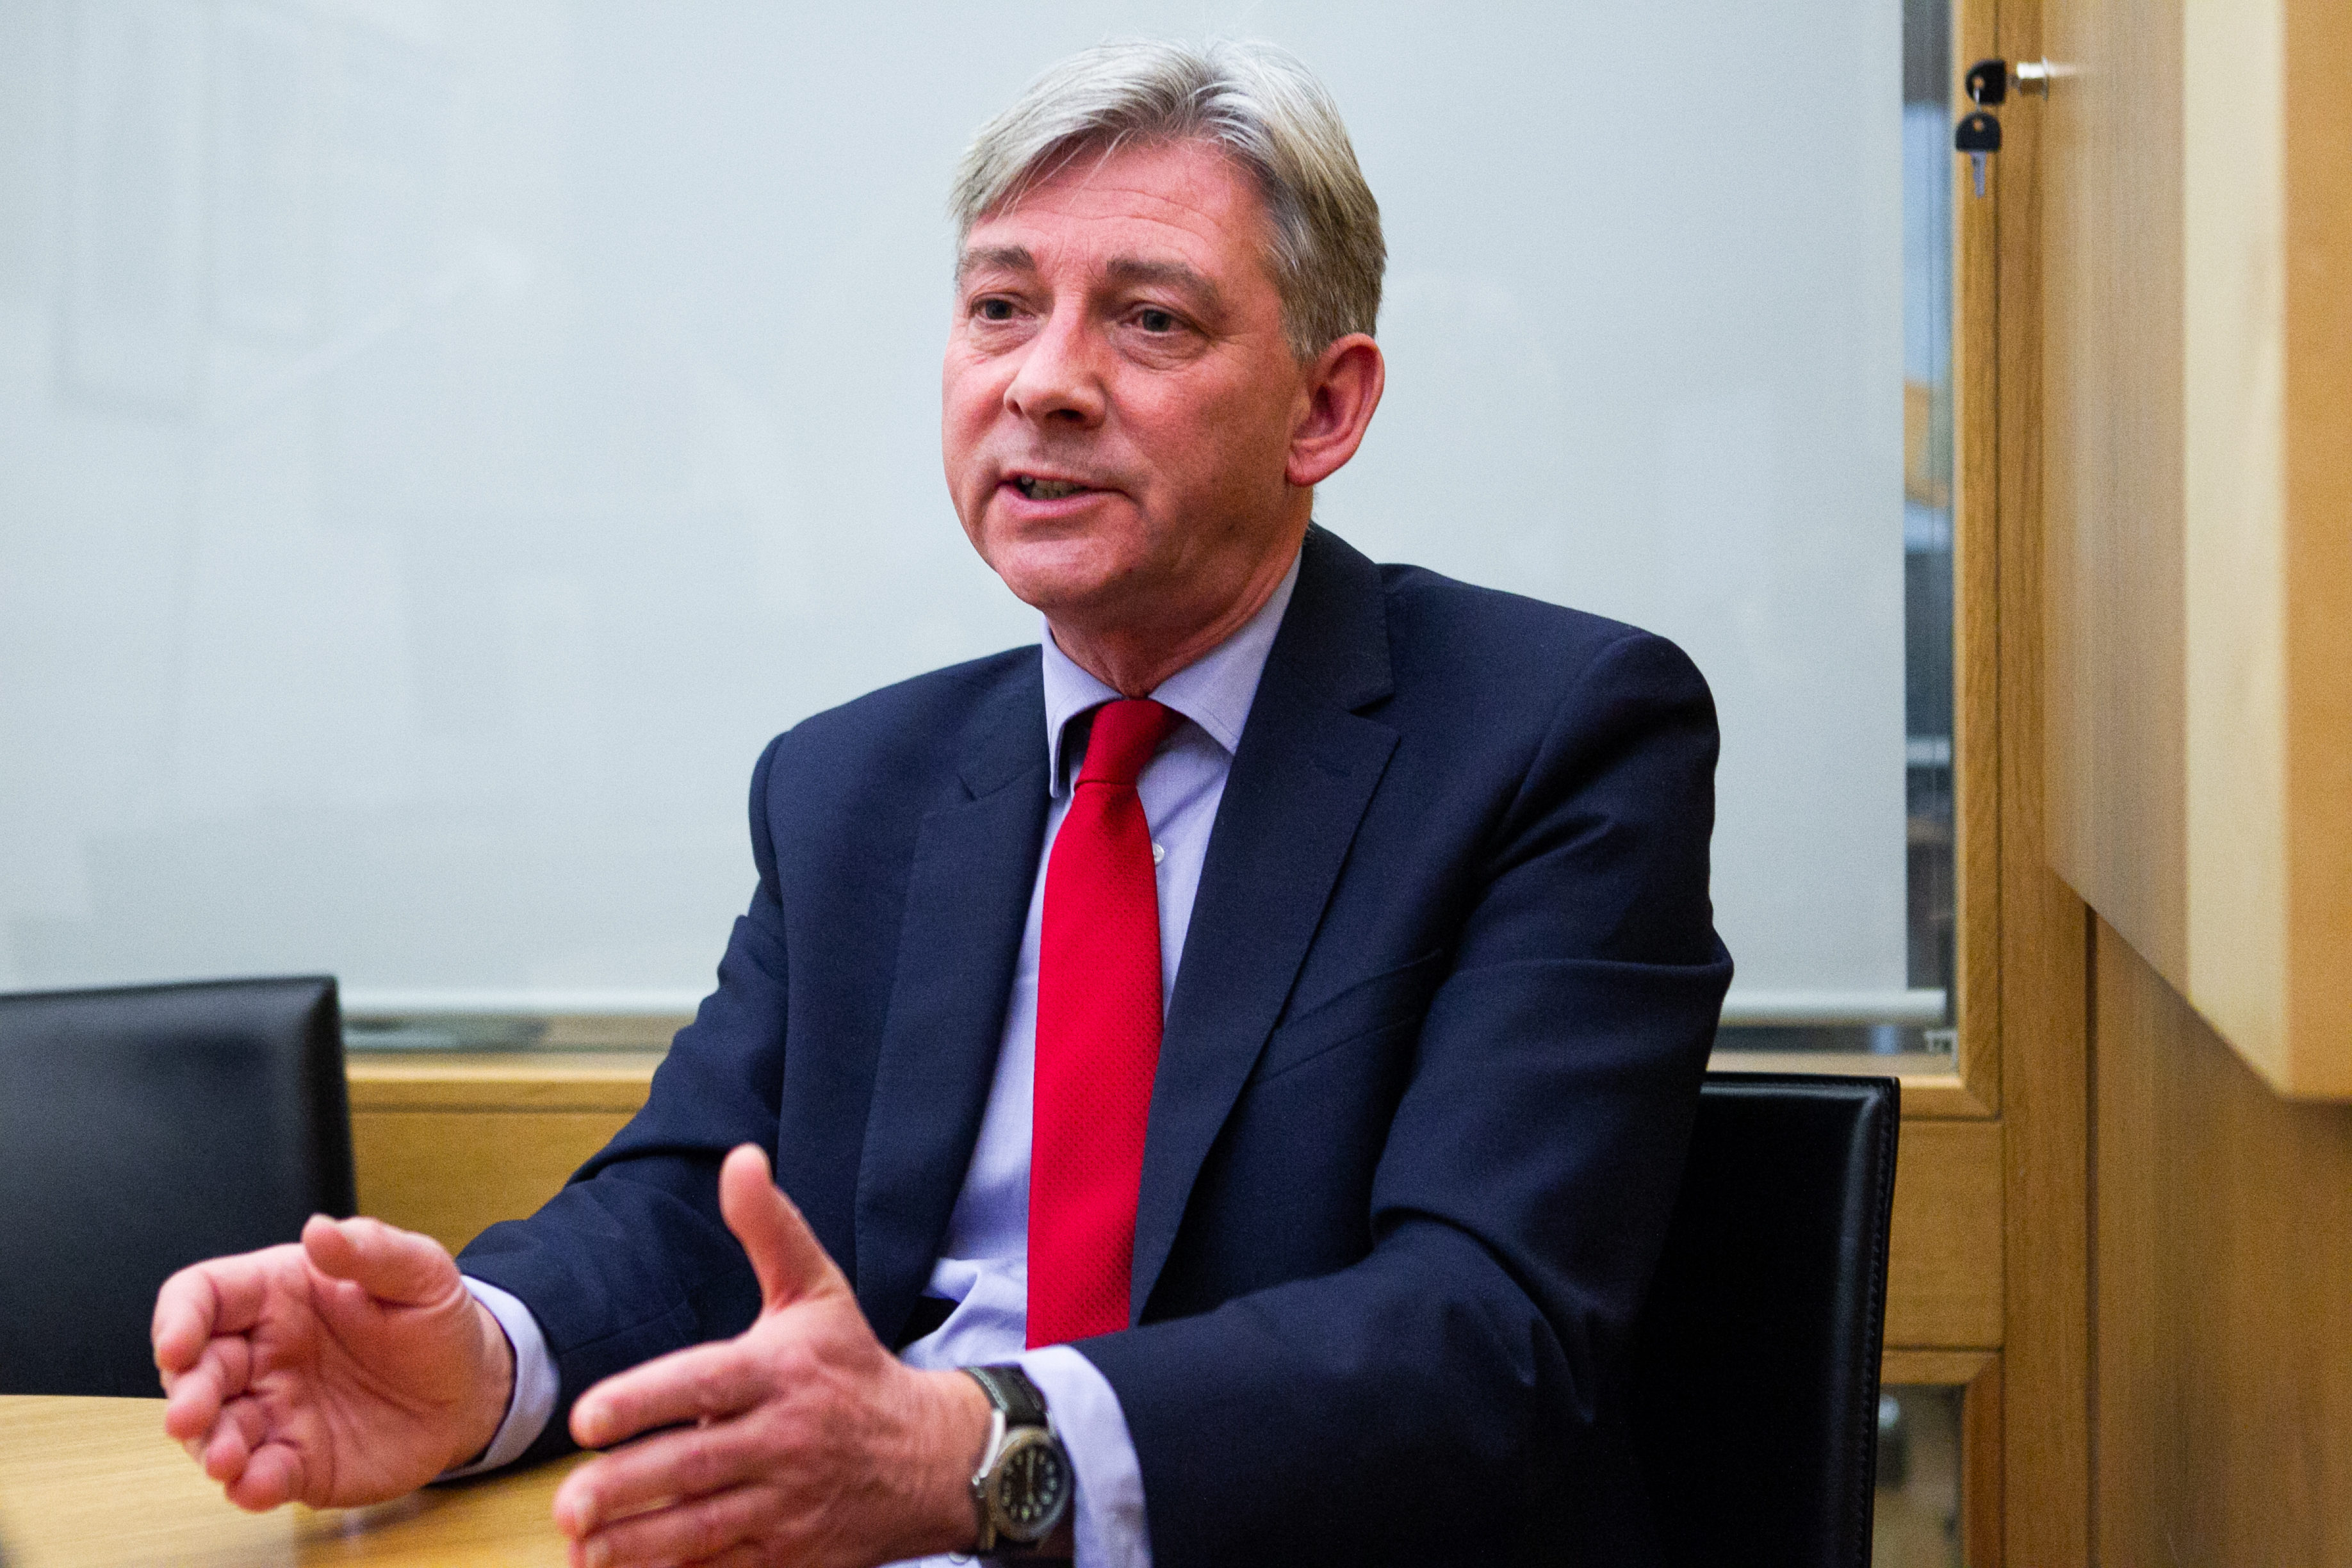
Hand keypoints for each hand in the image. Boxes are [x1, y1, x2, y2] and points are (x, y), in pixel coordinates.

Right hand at [152, 1214, 515, 1510]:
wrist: (472, 1388)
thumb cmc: (434, 1320)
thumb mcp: (420, 1272)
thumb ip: (371, 1249)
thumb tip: (320, 1230)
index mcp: (278, 1294)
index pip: (203, 1296)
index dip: (178, 1318)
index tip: (176, 1344)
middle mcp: (263, 1354)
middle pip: (196, 1369)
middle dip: (186, 1394)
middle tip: (191, 1417)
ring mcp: (275, 1410)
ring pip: (216, 1430)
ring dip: (209, 1446)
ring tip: (226, 1460)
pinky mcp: (296, 1460)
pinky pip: (260, 1475)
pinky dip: (251, 1484)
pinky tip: (258, 1484)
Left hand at [552, 1144, 991, 1567]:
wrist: (932, 1459)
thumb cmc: (855, 1369)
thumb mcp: (820, 1291)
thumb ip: (770, 1228)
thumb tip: (740, 1158)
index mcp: (781, 1372)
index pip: (706, 1384)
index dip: (645, 1401)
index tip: (588, 1419)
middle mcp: (783, 1439)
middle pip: (694, 1466)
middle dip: (626, 1488)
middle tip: (568, 1504)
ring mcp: (786, 1504)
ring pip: (702, 1529)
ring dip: (637, 1544)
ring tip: (584, 1548)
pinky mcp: (788, 1555)